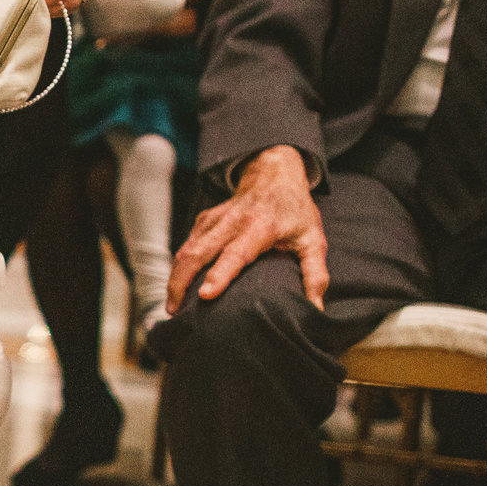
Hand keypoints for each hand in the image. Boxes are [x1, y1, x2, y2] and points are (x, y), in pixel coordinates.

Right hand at [167, 145, 327, 313]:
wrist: (275, 174)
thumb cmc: (295, 211)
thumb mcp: (313, 240)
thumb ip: (315, 274)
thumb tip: (315, 308)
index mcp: (260, 227)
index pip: (235, 253)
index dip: (219, 275)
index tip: (205, 295)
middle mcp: (233, 222)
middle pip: (199, 252)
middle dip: (181, 282)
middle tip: (174, 311)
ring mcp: (215, 219)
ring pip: (187, 249)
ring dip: (175, 277)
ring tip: (172, 306)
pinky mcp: (204, 220)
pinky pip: (186, 245)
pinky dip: (178, 266)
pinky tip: (177, 286)